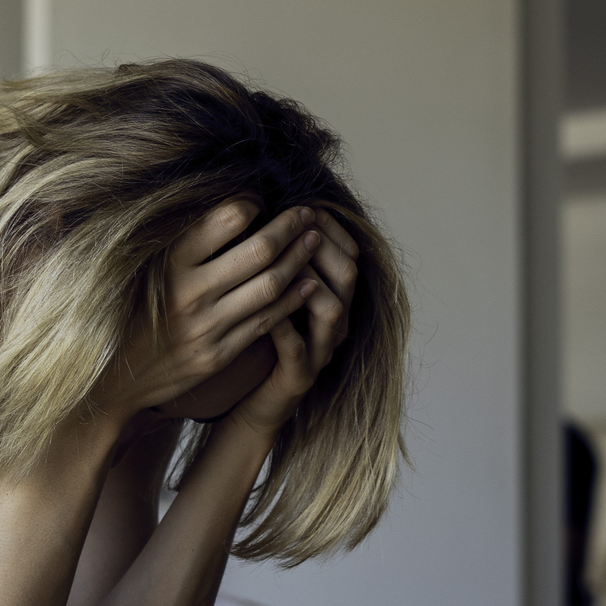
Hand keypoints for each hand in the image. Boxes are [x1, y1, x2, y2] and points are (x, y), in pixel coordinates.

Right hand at [95, 200, 321, 418]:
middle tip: (307, 213)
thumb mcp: (139, 270)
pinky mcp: (218, 354)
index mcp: (169, 263)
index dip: (253, 203)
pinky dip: (292, 300)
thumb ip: (177, 242)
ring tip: (314, 240)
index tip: (263, 200)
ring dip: (299, 259)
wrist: (109, 380)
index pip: (227, 218)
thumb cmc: (125, 315)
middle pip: (259, 250)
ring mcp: (207, 326)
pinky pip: (266, 322)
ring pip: (270, 286)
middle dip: (290, 227)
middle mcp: (191, 292)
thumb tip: (217, 205)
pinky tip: (307, 283)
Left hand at [227, 205, 356, 437]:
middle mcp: (335, 322)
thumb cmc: (263, 337)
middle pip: (347, 274)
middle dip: (321, 244)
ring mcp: (320, 350)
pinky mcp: (300, 376)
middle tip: (293, 226)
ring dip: (306, 279)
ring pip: (332, 309)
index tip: (303, 205)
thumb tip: (265, 211)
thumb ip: (277, 260)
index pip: (348, 252)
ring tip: (279, 262)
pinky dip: (283, 326)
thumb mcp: (273, 293)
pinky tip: (263, 308)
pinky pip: (297, 349)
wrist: (257, 399)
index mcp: (334, 297)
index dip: (329, 226)